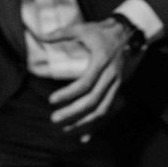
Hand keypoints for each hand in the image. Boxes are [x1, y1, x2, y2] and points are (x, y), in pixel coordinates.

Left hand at [45, 19, 132, 134]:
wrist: (127, 35)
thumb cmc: (101, 32)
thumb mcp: (82, 29)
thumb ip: (61, 33)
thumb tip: (40, 36)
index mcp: (101, 61)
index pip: (85, 83)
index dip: (68, 94)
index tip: (52, 100)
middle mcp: (111, 76)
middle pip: (93, 101)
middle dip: (73, 112)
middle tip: (54, 119)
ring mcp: (116, 84)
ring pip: (102, 110)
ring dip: (84, 122)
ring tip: (65, 128)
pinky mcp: (117, 90)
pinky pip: (107, 110)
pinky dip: (96, 125)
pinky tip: (84, 138)